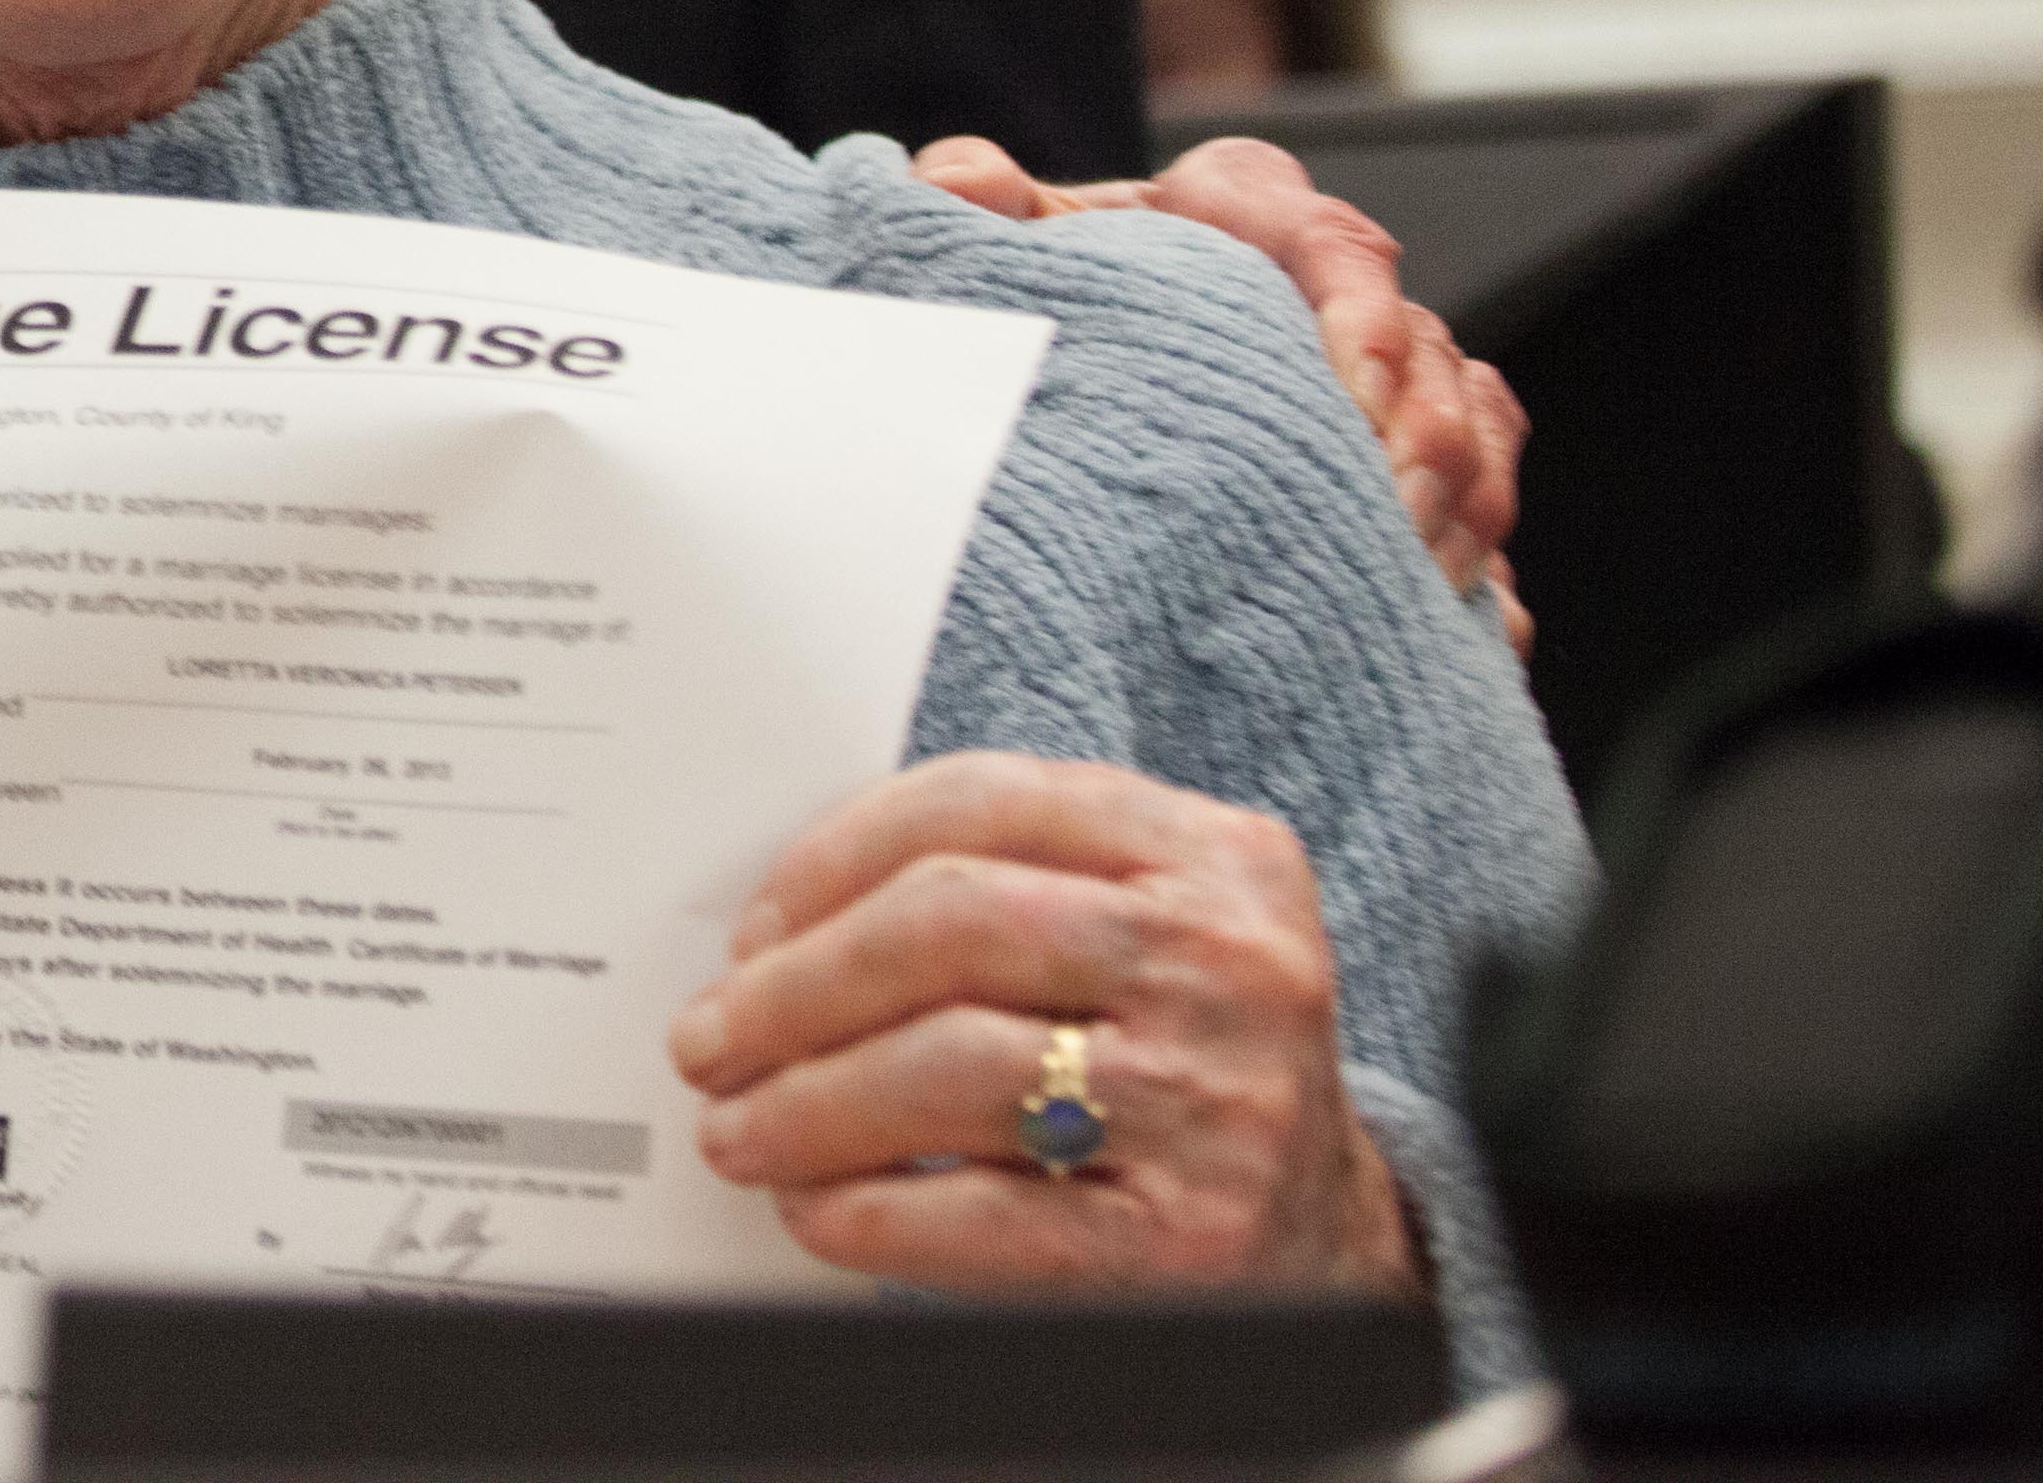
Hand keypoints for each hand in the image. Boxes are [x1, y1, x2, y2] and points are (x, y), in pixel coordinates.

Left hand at [672, 752, 1416, 1299]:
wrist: (1332, 1239)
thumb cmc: (1189, 1067)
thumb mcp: (1149, 937)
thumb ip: (1011, 888)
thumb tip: (777, 926)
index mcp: (1215, 858)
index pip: (981, 803)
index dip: (833, 856)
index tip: (754, 924)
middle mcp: (1229, 964)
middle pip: (948, 924)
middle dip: (794, 985)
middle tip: (710, 1038)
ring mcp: (1218, 1102)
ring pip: (950, 1065)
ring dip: (805, 1102)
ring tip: (738, 1130)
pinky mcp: (1191, 1239)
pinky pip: (986, 1215)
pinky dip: (870, 1211)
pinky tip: (816, 1209)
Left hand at [918, 132, 1526, 647]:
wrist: (1061, 346)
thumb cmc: (1042, 286)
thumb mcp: (1007, 241)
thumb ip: (975, 191)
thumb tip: (959, 183)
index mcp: (1239, 211)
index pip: (1329, 241)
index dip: (1361, 317)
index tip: (1357, 398)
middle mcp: (1332, 286)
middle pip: (1428, 347)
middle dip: (1426, 438)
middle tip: (1394, 523)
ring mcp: (1386, 373)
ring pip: (1474, 423)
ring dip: (1463, 504)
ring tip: (1423, 584)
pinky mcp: (1406, 456)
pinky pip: (1482, 501)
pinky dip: (1482, 564)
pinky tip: (1470, 633)